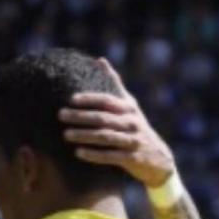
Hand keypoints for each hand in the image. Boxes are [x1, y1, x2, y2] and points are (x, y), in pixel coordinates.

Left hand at [58, 57, 175, 186]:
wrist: (157, 157)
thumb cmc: (135, 126)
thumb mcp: (129, 104)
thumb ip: (115, 84)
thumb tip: (100, 60)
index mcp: (129, 108)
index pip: (107, 101)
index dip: (89, 99)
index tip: (71, 100)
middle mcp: (132, 122)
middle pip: (103, 118)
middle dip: (81, 116)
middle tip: (61, 115)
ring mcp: (132, 140)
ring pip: (105, 137)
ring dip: (84, 135)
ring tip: (66, 135)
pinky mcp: (131, 158)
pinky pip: (111, 156)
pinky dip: (94, 155)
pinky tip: (78, 153)